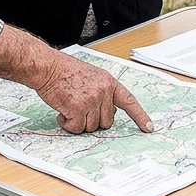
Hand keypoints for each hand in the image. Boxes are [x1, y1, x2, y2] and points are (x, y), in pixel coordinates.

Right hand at [0, 27, 153, 134]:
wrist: (47, 67)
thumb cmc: (65, 72)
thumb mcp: (91, 76)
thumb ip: (103, 92)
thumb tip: (108, 113)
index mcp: (108, 82)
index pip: (129, 101)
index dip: (139, 116)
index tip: (148, 127)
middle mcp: (103, 91)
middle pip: (106, 121)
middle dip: (93, 119)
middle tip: (79, 106)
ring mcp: (92, 100)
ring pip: (91, 127)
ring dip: (78, 122)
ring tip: (69, 105)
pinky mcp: (78, 108)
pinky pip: (76, 128)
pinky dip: (68, 124)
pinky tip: (62, 111)